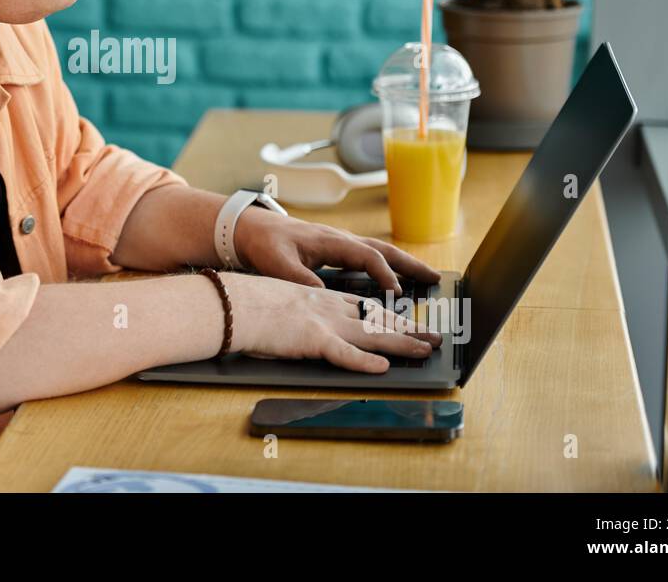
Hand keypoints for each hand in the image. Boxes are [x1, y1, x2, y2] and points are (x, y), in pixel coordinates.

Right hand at [222, 272, 441, 370]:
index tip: (409, 322)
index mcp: (321, 299)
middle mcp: (330, 308)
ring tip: (425, 350)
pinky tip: (382, 368)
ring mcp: (324, 323)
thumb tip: (304, 324)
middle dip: (408, 329)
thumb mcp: (283, 301)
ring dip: (401, 343)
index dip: (391, 316)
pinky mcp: (313, 340)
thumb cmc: (250, 305)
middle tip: (433, 338)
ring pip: (372, 334)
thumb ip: (300, 312)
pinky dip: (364, 362)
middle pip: (378, 319)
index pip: (365, 306)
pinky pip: (344, 354)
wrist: (234, 303)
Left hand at [232, 206, 440, 294]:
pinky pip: (368, 258)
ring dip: (403, 264)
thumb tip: (324, 296)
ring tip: (426, 278)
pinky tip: (394, 280)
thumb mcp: (278, 264)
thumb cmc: (264, 244)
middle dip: (410, 264)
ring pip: (379, 252)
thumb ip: (300, 279)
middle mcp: (341, 240)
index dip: (384, 275)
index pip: (368, 256)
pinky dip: (387, 267)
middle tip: (435, 279)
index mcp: (331, 241)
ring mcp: (340, 244)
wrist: (250, 229)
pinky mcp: (335, 251)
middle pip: (383, 250)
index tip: (396, 294)